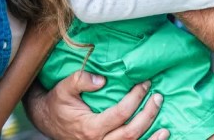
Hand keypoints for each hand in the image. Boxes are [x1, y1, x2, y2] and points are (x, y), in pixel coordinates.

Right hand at [23, 71, 167, 139]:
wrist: (47, 121)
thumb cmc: (58, 103)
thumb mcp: (63, 88)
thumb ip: (80, 80)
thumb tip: (101, 79)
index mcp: (90, 127)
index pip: (120, 114)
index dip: (135, 98)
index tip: (145, 84)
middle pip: (130, 133)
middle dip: (148, 115)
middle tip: (158, 97)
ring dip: (151, 138)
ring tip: (165, 128)